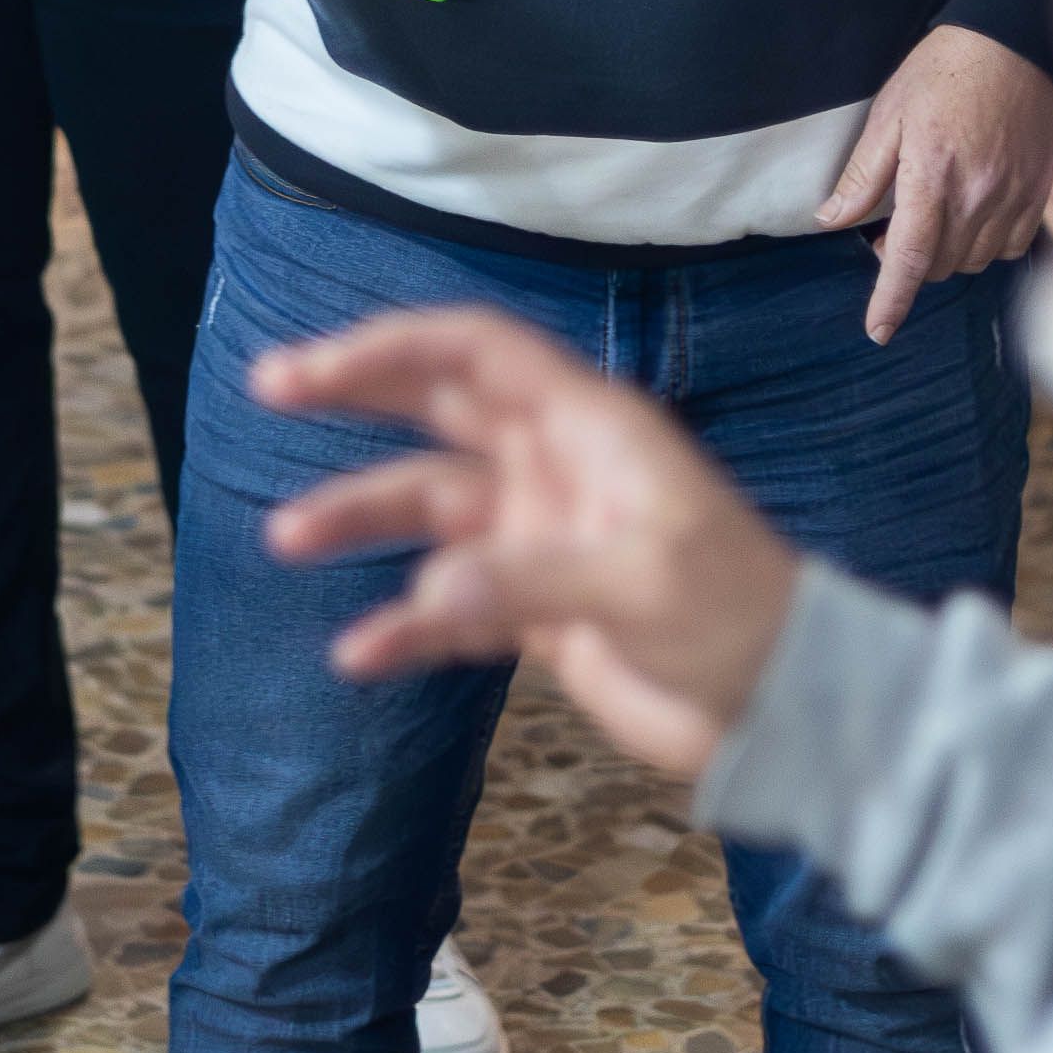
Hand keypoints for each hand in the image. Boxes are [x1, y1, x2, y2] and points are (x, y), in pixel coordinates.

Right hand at [253, 306, 800, 778]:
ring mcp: (538, 538)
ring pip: (429, 508)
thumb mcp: (646, 581)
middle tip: (269, 385)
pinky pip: (448, 604)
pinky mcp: (534, 610)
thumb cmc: (739, 614)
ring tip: (287, 536)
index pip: (478, 352)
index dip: (397, 344)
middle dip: (354, 394)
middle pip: (437, 408)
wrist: (783, 708)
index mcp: (587, 426)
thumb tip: (428, 595)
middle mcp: (552, 466)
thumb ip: (534, 580)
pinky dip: (403, 625)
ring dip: (360, 514)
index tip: (318, 363)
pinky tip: (360, 655)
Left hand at [817, 22, 1052, 341]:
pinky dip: (989, 244)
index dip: (891, 300)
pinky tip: (975, 215)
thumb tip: (830, 220)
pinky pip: (1013, 246)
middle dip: (912, 261)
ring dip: (949, 254)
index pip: (909, 259)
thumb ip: (863, 175)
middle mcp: (978, 197)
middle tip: (894, 228)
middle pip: (941, 265)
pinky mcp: (1042, 192)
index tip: (877, 332)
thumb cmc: (944, 70)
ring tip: (936, 216)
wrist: (1015, 40)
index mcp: (933, 178)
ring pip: (976, 261)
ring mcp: (1015, 197)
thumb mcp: (888, 114)